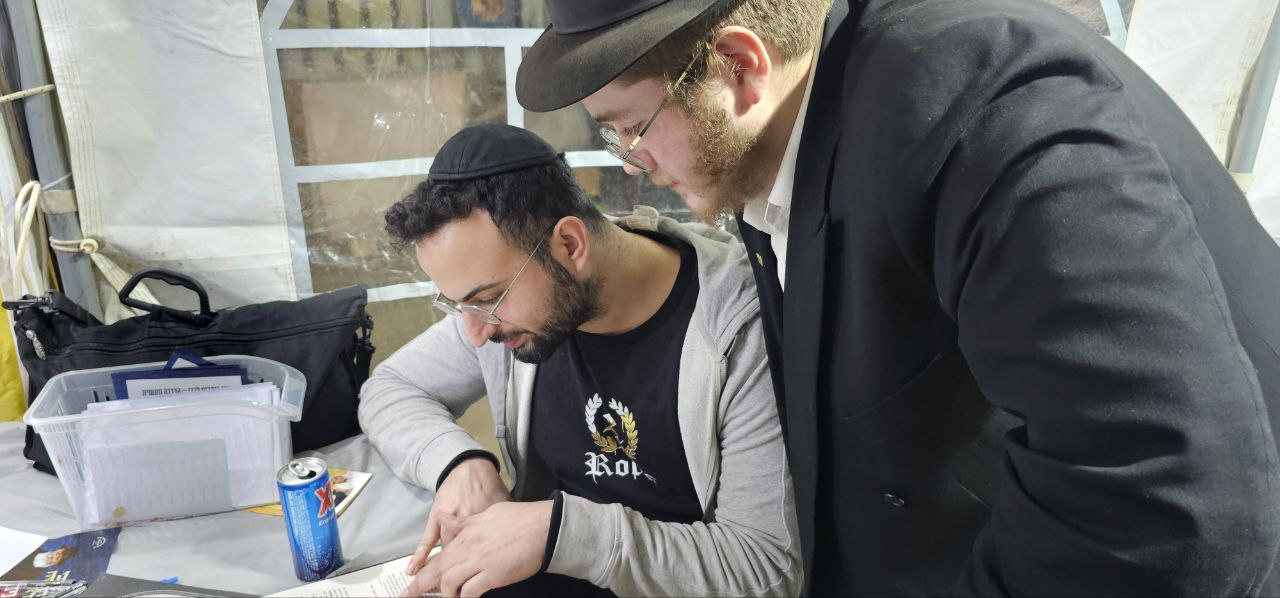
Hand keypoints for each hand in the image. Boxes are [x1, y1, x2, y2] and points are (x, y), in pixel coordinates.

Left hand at [400, 500, 552, 597]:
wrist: (544, 525)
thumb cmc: (520, 518)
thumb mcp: (487, 514)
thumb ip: (464, 522)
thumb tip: (447, 522)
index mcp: (466, 532)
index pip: (437, 556)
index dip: (421, 574)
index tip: (409, 586)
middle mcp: (468, 547)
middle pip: (437, 571)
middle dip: (420, 588)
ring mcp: (479, 560)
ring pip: (449, 583)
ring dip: (448, 594)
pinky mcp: (493, 573)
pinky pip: (471, 591)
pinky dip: (466, 597)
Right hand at [405, 456, 508, 576]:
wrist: (470, 467)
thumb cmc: (488, 487)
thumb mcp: (503, 506)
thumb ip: (504, 524)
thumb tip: (517, 540)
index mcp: (486, 522)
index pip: (484, 552)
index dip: (483, 568)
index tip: (481, 579)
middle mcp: (468, 522)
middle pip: (463, 556)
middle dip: (460, 573)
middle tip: (455, 588)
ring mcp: (450, 520)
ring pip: (447, 551)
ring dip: (443, 569)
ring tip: (436, 587)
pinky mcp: (437, 517)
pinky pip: (427, 540)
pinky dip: (420, 556)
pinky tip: (413, 570)